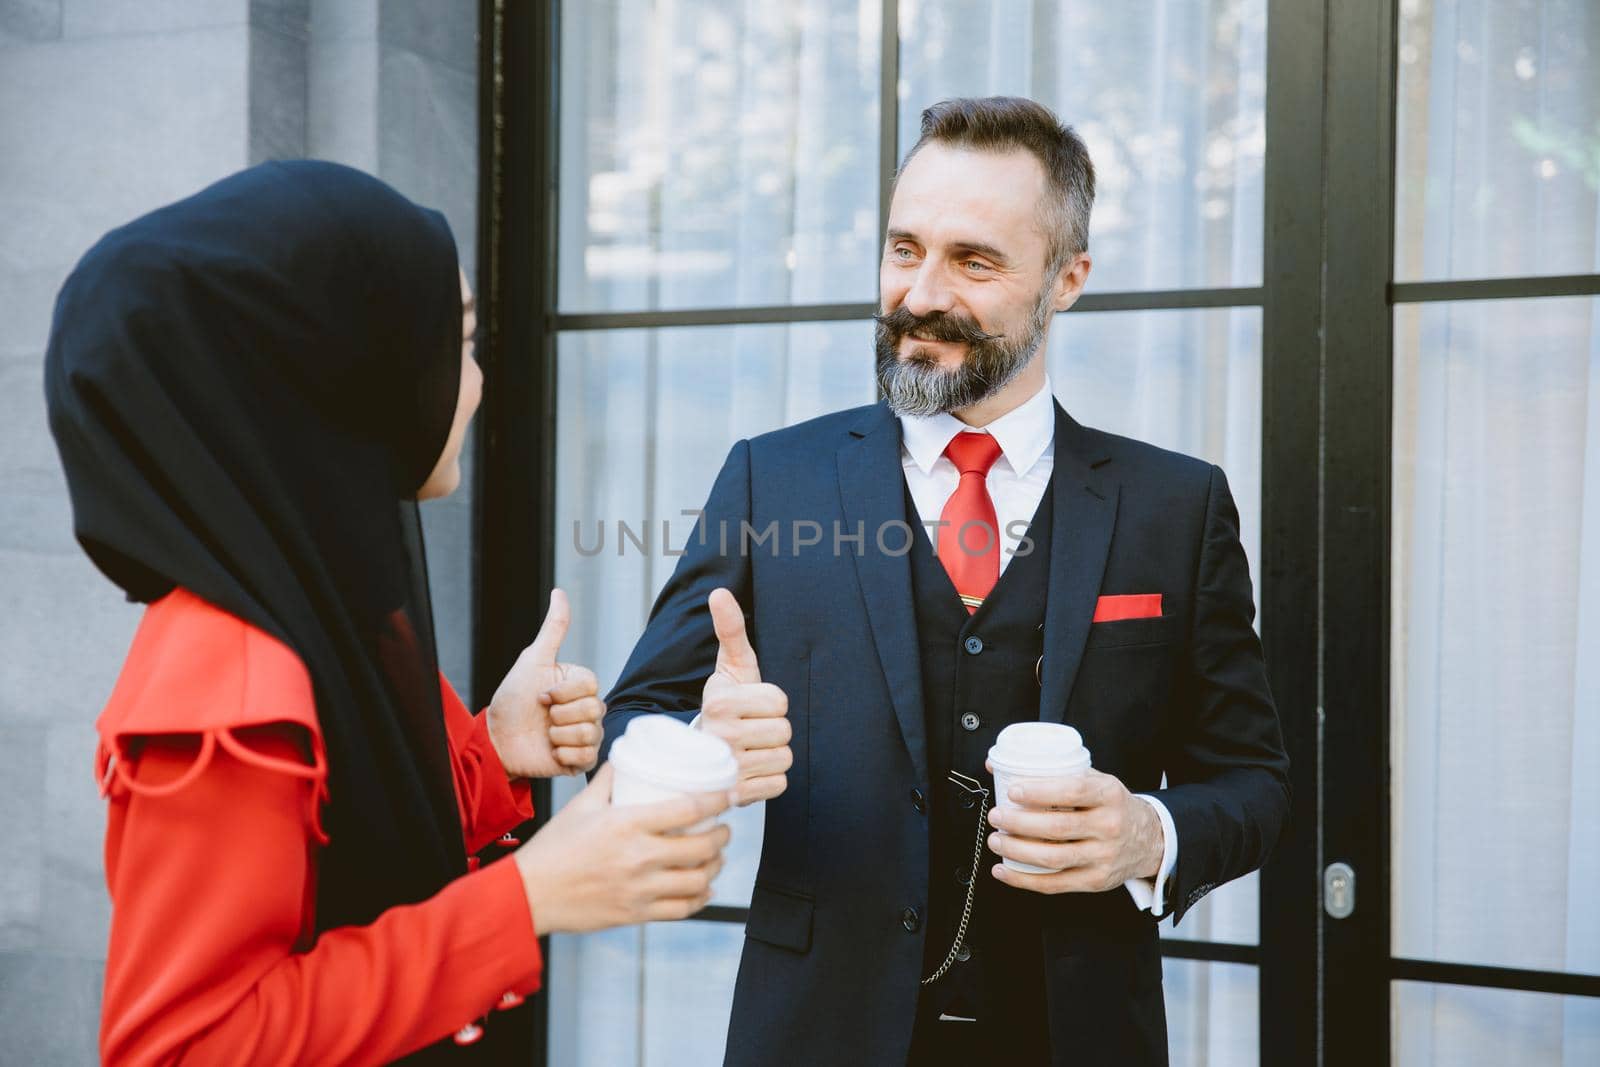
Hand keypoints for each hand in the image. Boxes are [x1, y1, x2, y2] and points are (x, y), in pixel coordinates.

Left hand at [487, 589, 604, 778]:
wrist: (496, 739)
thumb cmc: (512, 699)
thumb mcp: (533, 660)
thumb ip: (553, 629)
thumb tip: (560, 592)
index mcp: (580, 685)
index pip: (590, 685)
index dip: (562, 692)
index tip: (541, 695)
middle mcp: (587, 709)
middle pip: (593, 709)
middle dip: (559, 714)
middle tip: (543, 716)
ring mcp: (586, 735)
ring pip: (590, 733)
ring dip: (559, 735)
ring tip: (545, 734)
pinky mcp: (581, 760)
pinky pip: (587, 757)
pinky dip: (564, 755)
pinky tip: (551, 751)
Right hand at [513, 763, 732, 932]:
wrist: (530, 894)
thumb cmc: (554, 847)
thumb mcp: (580, 805)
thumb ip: (606, 780)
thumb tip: (625, 758)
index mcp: (628, 824)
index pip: (689, 809)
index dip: (718, 801)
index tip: (730, 795)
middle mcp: (640, 857)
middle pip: (701, 846)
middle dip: (722, 836)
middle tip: (724, 829)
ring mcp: (640, 888)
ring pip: (697, 879)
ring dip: (715, 866)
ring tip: (717, 857)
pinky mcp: (637, 913)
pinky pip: (682, 908)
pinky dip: (700, 898)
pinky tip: (704, 889)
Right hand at [699, 588, 790, 805]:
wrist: (695, 755)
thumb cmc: (723, 707)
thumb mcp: (729, 668)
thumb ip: (730, 629)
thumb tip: (719, 592)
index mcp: (719, 702)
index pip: (781, 702)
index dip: (771, 703)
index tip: (749, 707)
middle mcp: (721, 737)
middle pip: (784, 730)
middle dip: (772, 729)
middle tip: (749, 730)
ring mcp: (727, 770)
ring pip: (784, 758)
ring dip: (772, 754)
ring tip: (748, 750)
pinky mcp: (736, 795)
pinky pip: (779, 784)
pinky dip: (769, 779)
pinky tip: (749, 770)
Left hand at [983, 766, 1163, 893]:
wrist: (1150, 840)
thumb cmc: (1112, 806)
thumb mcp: (1095, 781)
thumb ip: (1054, 772)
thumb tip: (998, 766)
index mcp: (1109, 795)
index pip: (1073, 792)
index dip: (1040, 792)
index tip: (1012, 791)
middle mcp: (1109, 827)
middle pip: (1058, 828)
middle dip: (1020, 823)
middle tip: (997, 816)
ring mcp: (1104, 857)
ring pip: (1054, 858)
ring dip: (1018, 851)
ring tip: (997, 840)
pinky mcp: (1096, 881)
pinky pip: (1056, 884)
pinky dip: (1025, 880)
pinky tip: (1004, 870)